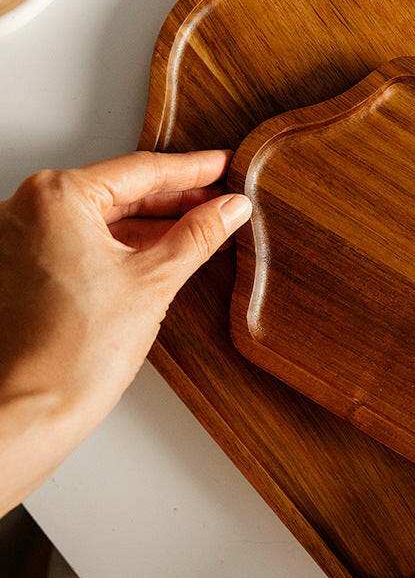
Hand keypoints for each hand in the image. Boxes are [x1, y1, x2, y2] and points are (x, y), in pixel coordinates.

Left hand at [0, 151, 251, 514]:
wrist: (33, 411)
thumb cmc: (76, 352)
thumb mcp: (155, 281)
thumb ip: (198, 235)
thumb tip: (230, 208)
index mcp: (56, 197)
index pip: (141, 171)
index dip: (192, 170)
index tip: (221, 166)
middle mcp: (28, 208)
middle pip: (120, 191)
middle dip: (175, 198)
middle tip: (220, 199)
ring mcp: (21, 239)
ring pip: (103, 217)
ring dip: (153, 223)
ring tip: (201, 226)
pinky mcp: (24, 268)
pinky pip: (85, 241)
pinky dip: (125, 244)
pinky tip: (162, 251)